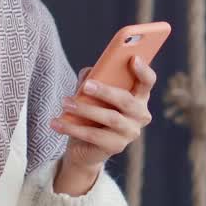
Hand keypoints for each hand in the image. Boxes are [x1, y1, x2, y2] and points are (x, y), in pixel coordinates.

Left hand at [53, 56, 156, 174]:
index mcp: (139, 96)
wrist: (85, 146)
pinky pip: (94, 135)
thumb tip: (89, 72)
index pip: (147, 81)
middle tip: (86, 86)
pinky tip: (57, 123)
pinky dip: (73, 128)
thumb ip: (92, 79)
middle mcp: (140, 115)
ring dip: (85, 109)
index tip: (133, 58)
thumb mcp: (92, 93)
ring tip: (65, 103)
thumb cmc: (92, 112)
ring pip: (110, 118)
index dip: (143, 70)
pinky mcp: (116, 147)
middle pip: (126, 100)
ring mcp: (130, 132)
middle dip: (106, 91)